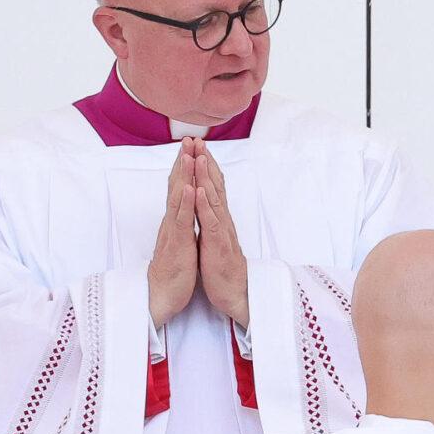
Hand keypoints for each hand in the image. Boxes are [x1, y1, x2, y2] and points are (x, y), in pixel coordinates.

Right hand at [147, 143, 198, 327]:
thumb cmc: (174, 270)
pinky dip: (184, 202)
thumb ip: (181, 224)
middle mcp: (172, 221)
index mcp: (176, 220)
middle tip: (188, 138)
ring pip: (177, 197)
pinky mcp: (177, 243)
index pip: (180, 188)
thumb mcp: (180, 241)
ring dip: (183, 175)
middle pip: (176, 186)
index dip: (185, 167)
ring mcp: (173, 230)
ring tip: (187, 154)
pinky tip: (187, 187)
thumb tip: (183, 209)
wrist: (162, 295)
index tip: (191, 147)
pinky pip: (181, 220)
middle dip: (183, 162)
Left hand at [191, 140, 249, 327]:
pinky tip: (199, 191)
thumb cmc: (223, 268)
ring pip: (213, 199)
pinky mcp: (218, 245)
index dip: (205, 166)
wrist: (236, 293)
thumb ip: (213, 221)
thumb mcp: (215, 239)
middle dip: (205, 162)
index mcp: (219, 219)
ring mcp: (221, 231)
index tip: (197, 146)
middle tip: (198, 140)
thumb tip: (208, 205)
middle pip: (214, 186)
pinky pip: (210, 222)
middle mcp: (222, 220)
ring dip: (205, 177)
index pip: (213, 187)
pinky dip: (204, 205)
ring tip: (198, 156)